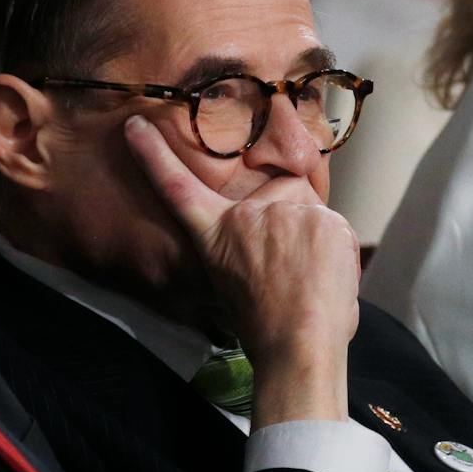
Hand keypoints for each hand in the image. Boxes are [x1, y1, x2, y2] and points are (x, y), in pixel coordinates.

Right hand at [125, 115, 358, 424]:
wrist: (297, 345)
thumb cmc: (266, 329)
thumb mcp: (232, 288)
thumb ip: (244, 253)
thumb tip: (268, 250)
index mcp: (216, 234)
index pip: (179, 187)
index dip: (154, 156)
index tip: (136, 126)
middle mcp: (247, 215)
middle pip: (277, 203)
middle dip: (290, 231)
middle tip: (293, 274)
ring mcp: (286, 212)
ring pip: (309, 215)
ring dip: (315, 242)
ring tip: (310, 283)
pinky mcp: (321, 217)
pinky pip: (334, 227)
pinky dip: (337, 252)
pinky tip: (327, 279)